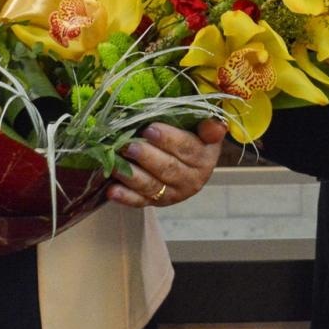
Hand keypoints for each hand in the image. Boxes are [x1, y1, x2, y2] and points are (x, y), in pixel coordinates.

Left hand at [108, 118, 227, 208]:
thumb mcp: (203, 130)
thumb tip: (216, 126)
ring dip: (133, 176)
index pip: (187, 148)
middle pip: (168, 168)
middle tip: (129, 146)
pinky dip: (125, 197)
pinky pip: (140, 202)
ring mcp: (173, 194)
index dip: (169, 139)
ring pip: (152, 186)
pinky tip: (112, 191)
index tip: (150, 129)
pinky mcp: (156, 202)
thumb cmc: (192, 137)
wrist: (190, 163)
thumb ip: (209, 127)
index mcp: (204, 158)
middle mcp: (191, 180)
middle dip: (147, 157)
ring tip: (117, 166)